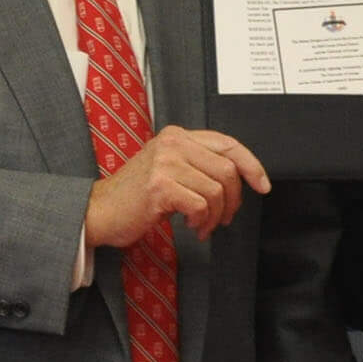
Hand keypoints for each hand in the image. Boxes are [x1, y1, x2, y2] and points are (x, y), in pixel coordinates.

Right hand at [86, 127, 269, 248]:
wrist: (99, 211)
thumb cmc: (136, 196)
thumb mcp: (168, 168)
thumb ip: (198, 164)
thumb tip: (239, 179)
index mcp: (177, 135)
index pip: (228, 143)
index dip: (252, 165)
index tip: (263, 185)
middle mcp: (172, 143)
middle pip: (227, 169)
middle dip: (233, 199)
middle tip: (225, 218)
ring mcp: (165, 163)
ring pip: (216, 190)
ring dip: (215, 216)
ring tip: (202, 225)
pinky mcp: (160, 186)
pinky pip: (201, 205)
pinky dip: (202, 222)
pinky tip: (191, 226)